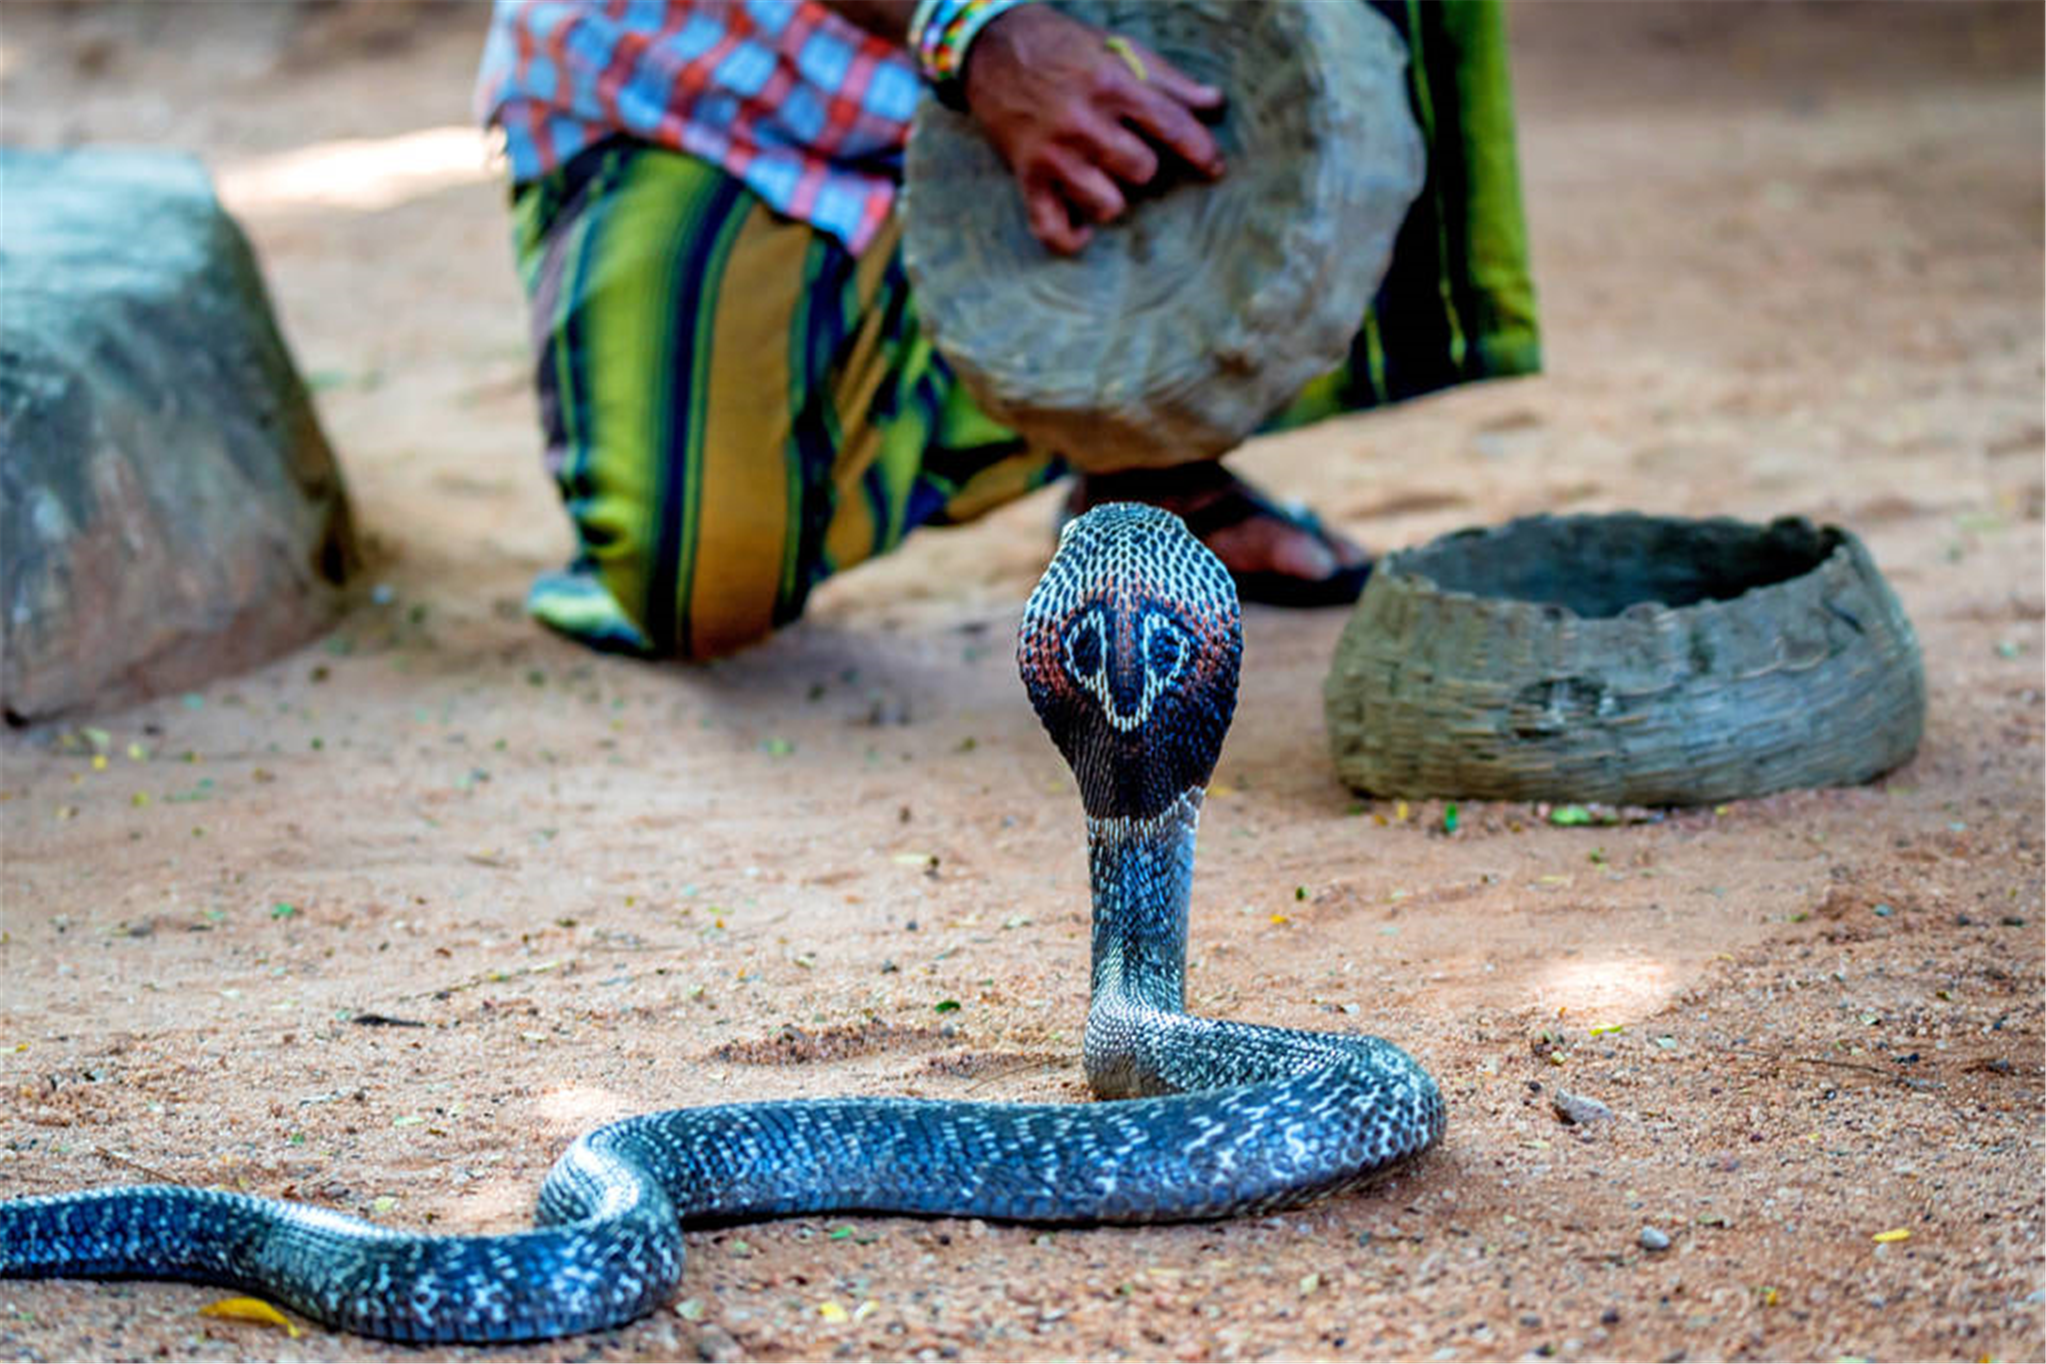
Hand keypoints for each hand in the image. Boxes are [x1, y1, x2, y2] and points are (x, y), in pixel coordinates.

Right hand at [960, 4, 1224, 254]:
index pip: (1173, 126)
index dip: (1202, 151)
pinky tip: (1082, 230)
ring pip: (1107, 205)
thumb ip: (1168, 78)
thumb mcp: (1117, 50)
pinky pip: (1053, 229)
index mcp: (1113, 85)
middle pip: (1141, 171)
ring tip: (1102, 183)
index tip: (1215, 169)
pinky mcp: (1027, 176)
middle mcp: (1084, 122)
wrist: (991, 47)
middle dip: (1142, 166)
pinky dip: (1071, 238)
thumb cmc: (1062, 47)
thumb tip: (1215, 102)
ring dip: (1111, 199)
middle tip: (1127, 154)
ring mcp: (1054, 154)